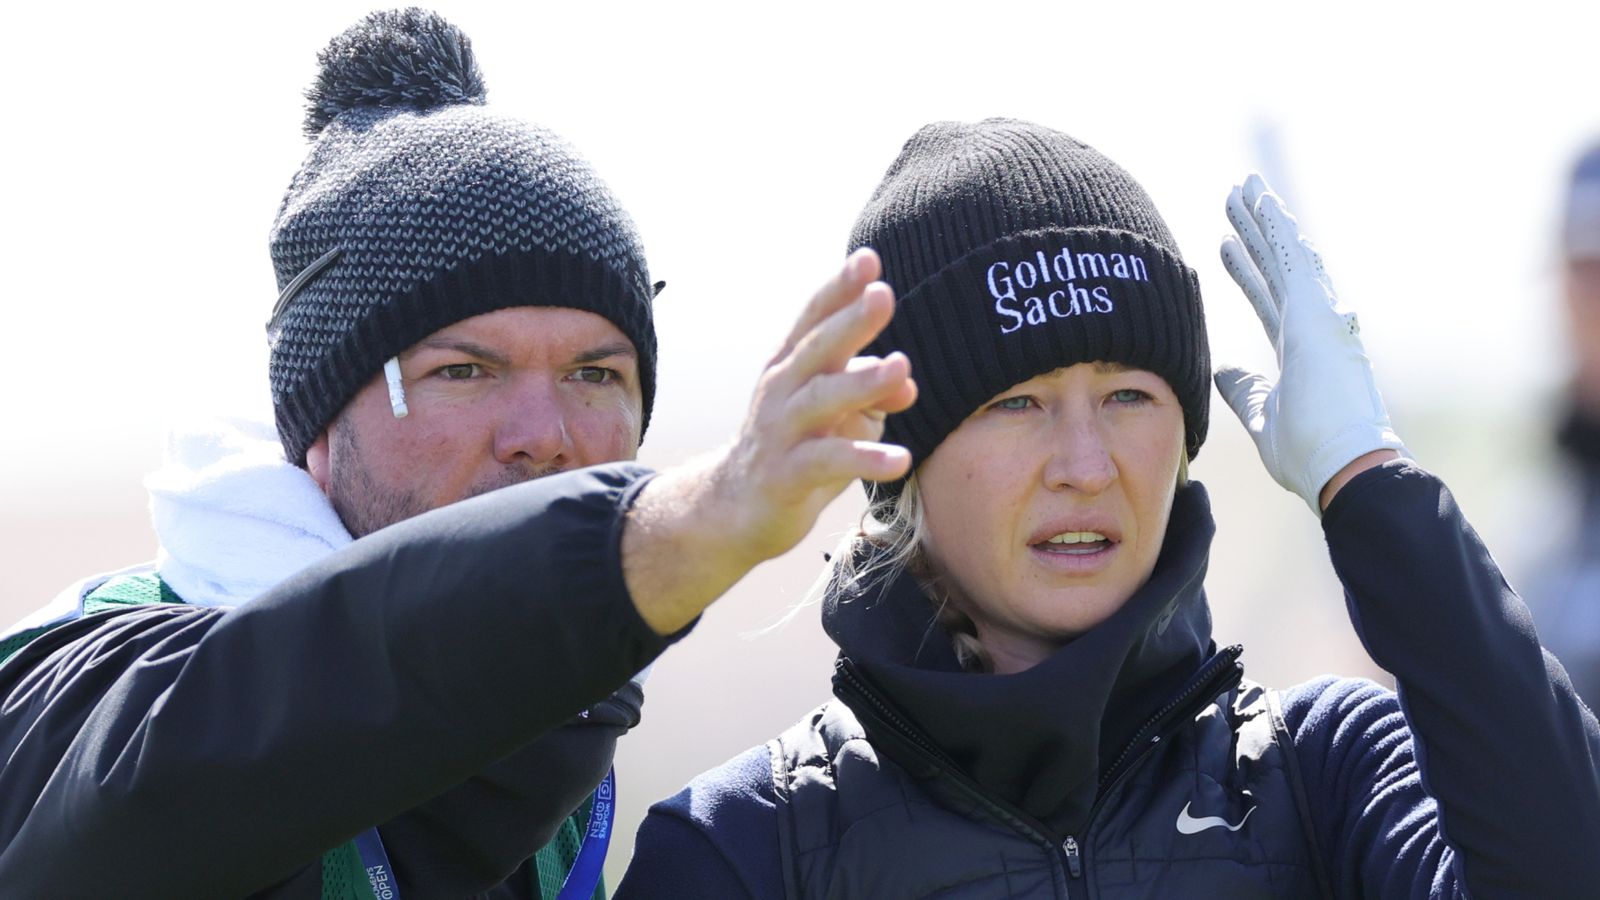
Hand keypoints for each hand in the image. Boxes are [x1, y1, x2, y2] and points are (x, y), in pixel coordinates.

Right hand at [622, 248, 916, 633]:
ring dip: (861, 382)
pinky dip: (864, 459)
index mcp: (792, 365)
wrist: (735, 508)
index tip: (868, 259)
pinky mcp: (786, 476)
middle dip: (849, 321)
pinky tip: (901, 460)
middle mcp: (782, 390)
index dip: (839, 288)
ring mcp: (781, 432)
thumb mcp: (841, 415)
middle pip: (816, 349)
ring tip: (901, 367)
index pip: (815, 319)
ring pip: (821, 400)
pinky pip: (828, 463)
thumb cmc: (798, 448)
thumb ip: (875, 392)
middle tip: (883, 295)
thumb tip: (907, 382)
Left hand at [1214, 174, 1406, 515]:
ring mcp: (1319, 317)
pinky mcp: (1318, 312)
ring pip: (1285, 255)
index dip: (1246, 272)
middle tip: (1234, 201)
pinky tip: (1262, 202)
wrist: (1342, 468)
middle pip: (1275, 268)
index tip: (1226, 246)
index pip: (1267, 299)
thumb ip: (1244, 390)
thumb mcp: (1262, 417)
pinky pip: (1293, 260)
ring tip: (1243, 189)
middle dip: (1253, 234)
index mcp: (1299, 350)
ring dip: (1264, 220)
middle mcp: (1311, 327)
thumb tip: (1223, 371)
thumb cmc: (1310, 455)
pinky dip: (1277, 230)